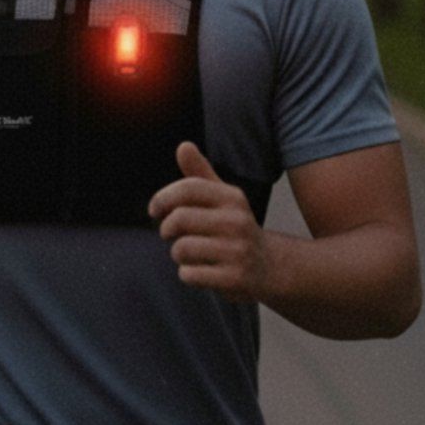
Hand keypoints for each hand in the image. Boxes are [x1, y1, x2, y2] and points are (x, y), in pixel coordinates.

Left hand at [148, 142, 267, 301]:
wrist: (269, 267)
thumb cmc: (234, 228)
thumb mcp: (222, 199)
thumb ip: (200, 174)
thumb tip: (183, 145)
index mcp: (232, 197)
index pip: (188, 188)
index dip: (162, 198)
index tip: (155, 210)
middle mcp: (237, 221)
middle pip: (179, 219)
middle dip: (166, 230)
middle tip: (171, 235)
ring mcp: (238, 251)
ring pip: (181, 249)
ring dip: (177, 254)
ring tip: (189, 254)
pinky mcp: (235, 278)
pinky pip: (189, 274)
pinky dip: (187, 274)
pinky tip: (200, 271)